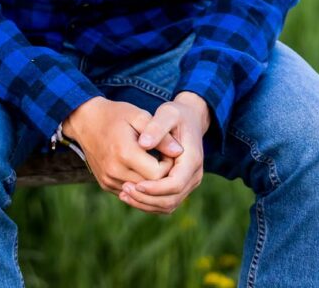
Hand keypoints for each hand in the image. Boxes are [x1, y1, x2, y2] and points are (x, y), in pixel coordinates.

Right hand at [63, 97, 183, 192]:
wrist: (85, 121)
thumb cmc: (115, 115)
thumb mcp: (139, 116)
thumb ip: (161, 134)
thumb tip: (180, 152)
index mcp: (124, 152)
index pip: (158, 174)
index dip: (168, 164)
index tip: (168, 150)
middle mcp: (115, 171)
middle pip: (150, 186)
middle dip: (162, 175)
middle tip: (164, 157)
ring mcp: (108, 180)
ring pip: (141, 192)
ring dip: (151, 181)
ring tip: (153, 161)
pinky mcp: (105, 185)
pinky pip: (130, 192)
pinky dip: (139, 183)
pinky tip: (142, 167)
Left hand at [118, 93, 209, 213]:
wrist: (189, 118)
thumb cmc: (176, 114)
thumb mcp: (168, 114)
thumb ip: (156, 127)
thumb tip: (143, 144)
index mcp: (192, 159)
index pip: (175, 184)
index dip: (155, 188)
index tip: (134, 183)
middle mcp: (194, 175)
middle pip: (171, 199)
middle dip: (147, 198)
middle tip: (124, 190)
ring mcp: (189, 183)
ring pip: (168, 205)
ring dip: (146, 203)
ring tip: (124, 194)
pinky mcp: (180, 186)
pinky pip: (165, 202)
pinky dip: (148, 202)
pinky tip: (130, 195)